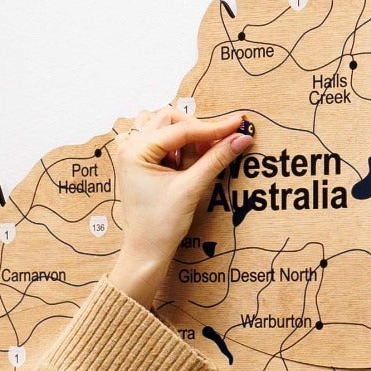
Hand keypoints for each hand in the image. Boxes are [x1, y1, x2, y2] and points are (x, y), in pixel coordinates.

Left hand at [105, 106, 250, 308]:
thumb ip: (217, 159)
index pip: (182, 129)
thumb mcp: (191, 188)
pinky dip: (174, 146)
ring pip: (162, 127)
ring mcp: (130, 153)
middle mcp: (128, 146)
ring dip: (183, 136)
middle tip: (216, 149)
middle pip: (170, 120)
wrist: (146, 251)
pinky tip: (182, 164)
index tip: (238, 125)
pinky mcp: (137, 162)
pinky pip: (157, 141)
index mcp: (135, 150)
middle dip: (196, 131)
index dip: (214, 128)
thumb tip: (241, 138)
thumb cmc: (161, 225)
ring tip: (196, 158)